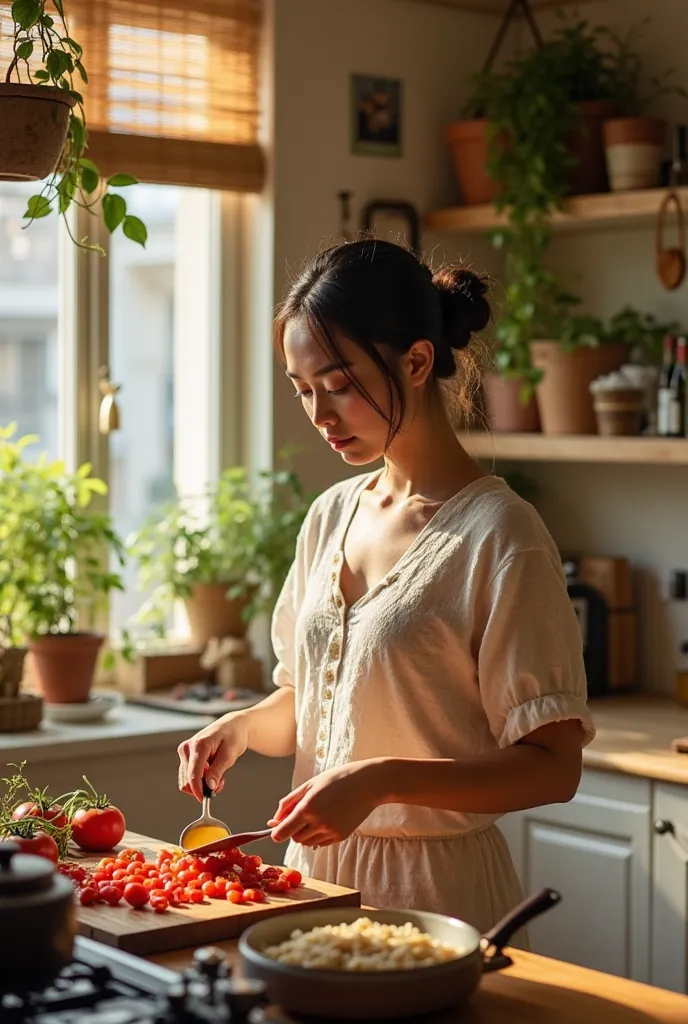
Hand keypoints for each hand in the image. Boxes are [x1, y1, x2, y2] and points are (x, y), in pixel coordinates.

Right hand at [177, 713, 248, 801]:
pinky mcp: (186, 756)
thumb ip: (218, 770)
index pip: (193, 773)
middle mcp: (187, 748)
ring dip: (201, 784)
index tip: (203, 800)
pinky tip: (211, 774)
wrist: (232, 726)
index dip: (197, 790)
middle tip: (220, 784)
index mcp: (198, 745)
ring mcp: (185, 751)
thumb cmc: (233, 736)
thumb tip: (210, 786)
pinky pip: (188, 775)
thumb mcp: (230, 754)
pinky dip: (198, 780)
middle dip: (202, 787)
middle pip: (187, 779)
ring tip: (218, 778)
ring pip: (186, 779)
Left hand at [268, 760, 385, 847]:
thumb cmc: (337, 779)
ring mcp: (330, 831)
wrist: (367, 784)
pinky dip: (317, 835)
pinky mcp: (340, 837)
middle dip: (292, 830)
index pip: (283, 832)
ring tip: (315, 815)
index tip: (275, 831)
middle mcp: (318, 823)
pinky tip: (326, 819)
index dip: (276, 833)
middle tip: (300, 814)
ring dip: (305, 833)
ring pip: (307, 842)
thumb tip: (273, 821)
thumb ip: (289, 803)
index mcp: (308, 808)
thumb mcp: (309, 785)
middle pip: (294, 838)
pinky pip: (320, 842)